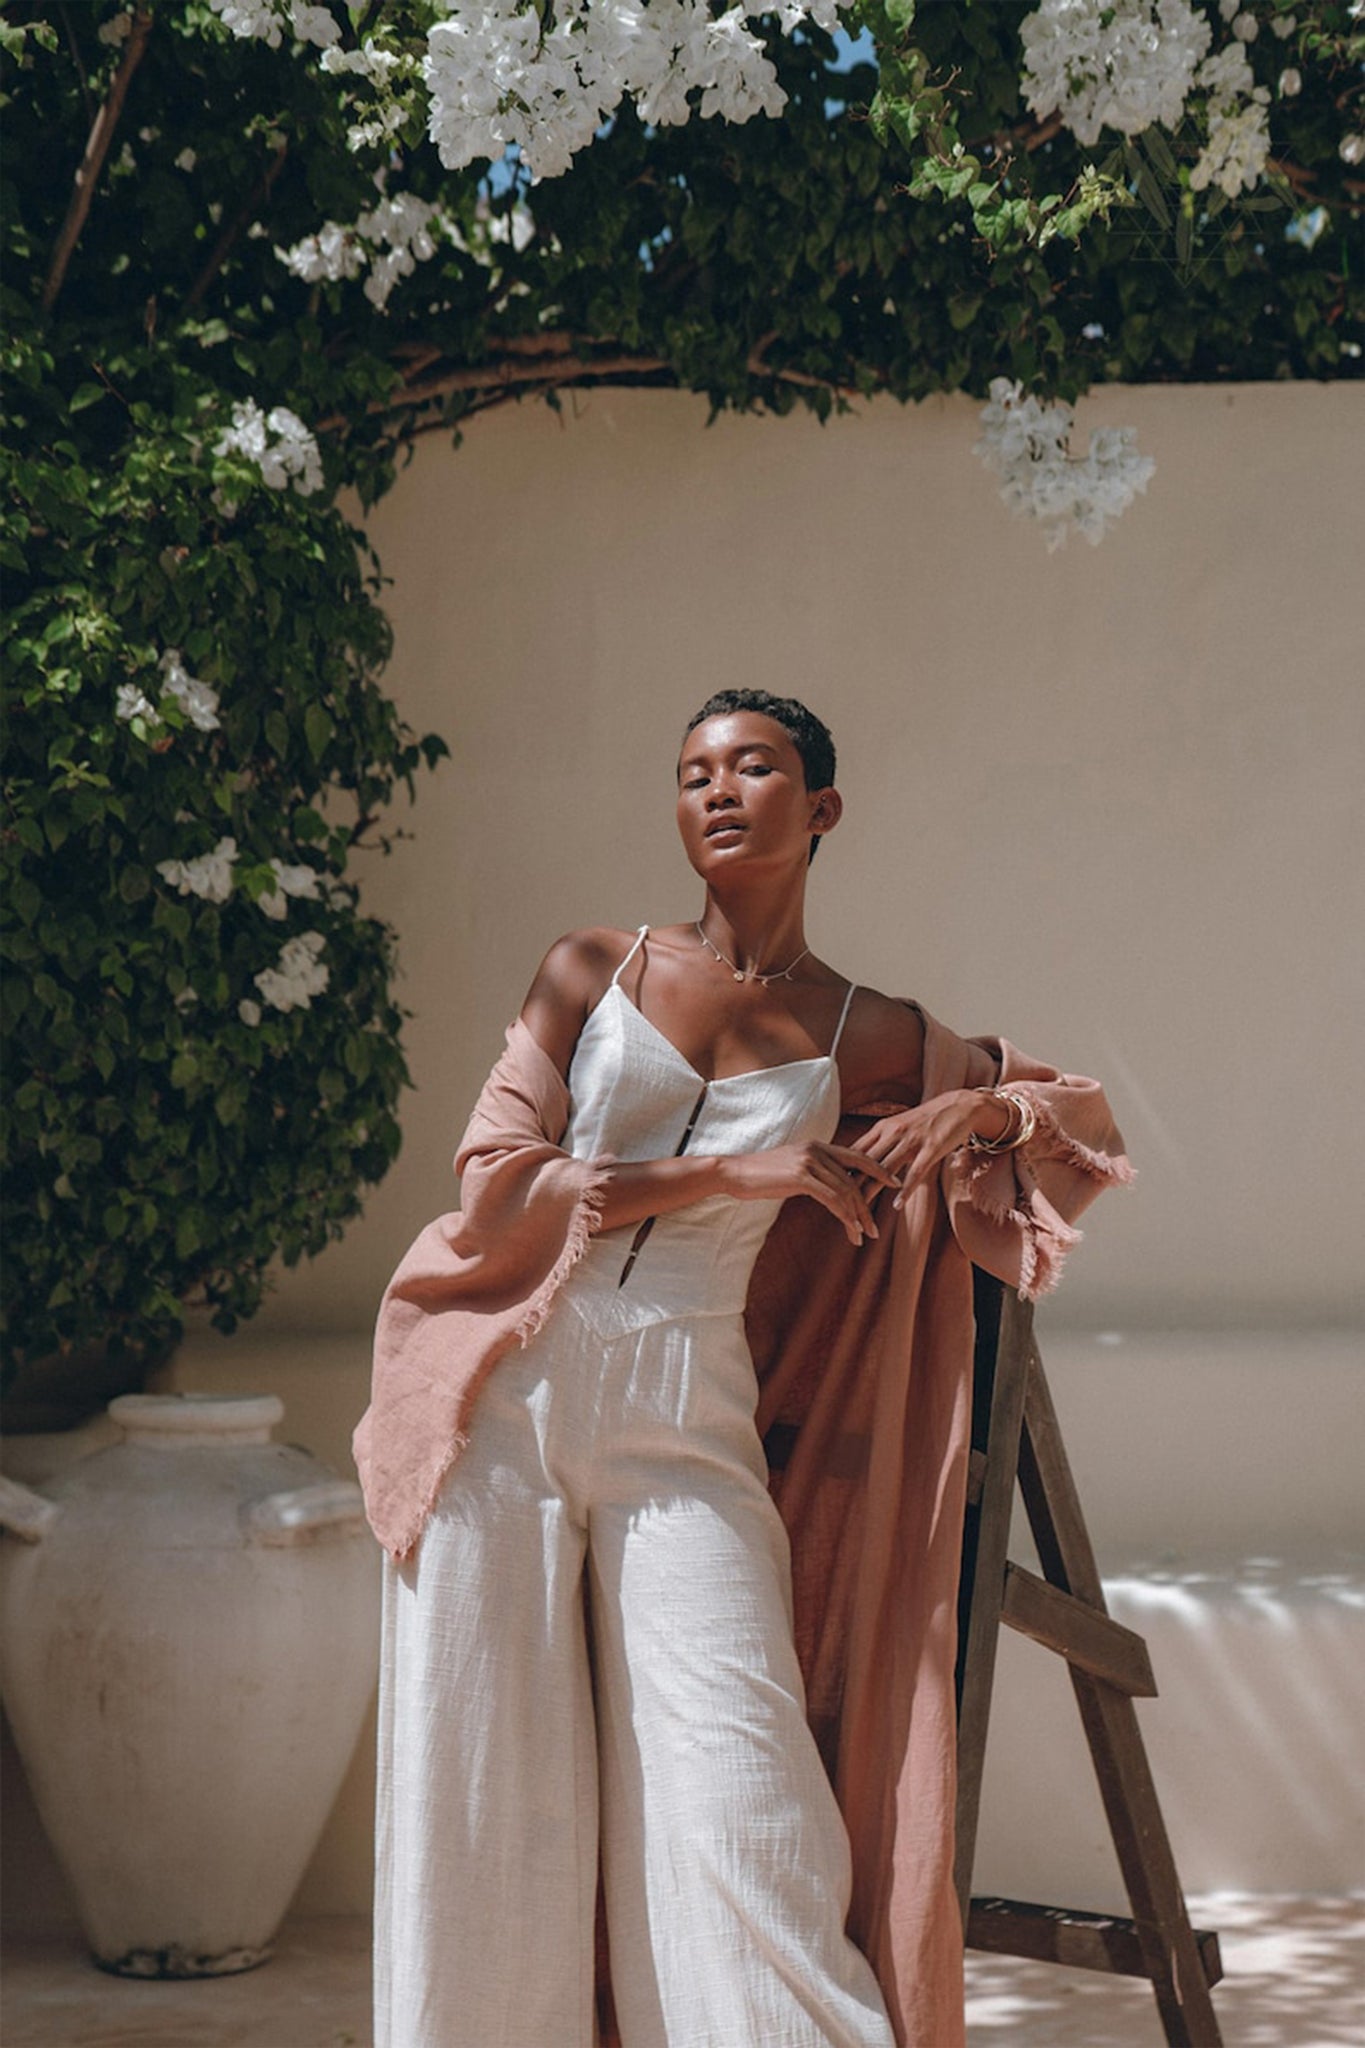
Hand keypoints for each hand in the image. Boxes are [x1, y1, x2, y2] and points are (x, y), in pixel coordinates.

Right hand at [720, 1142, 899, 1245]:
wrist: (733, 1172)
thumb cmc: (760, 1175)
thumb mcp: (792, 1168)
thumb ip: (813, 1172)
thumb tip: (829, 1186)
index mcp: (818, 1145)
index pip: (857, 1156)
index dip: (878, 1170)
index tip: (894, 1184)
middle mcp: (817, 1149)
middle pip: (856, 1176)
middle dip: (869, 1204)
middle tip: (877, 1228)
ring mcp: (809, 1161)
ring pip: (846, 1190)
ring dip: (858, 1216)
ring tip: (865, 1236)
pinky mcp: (801, 1176)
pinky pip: (832, 1198)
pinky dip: (845, 1216)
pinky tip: (850, 1230)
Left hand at [846, 1091, 1002, 1208]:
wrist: (958, 1106)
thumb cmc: (925, 1121)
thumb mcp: (897, 1128)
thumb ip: (879, 1145)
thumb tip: (855, 1164)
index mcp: (881, 1129)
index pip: (853, 1154)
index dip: (838, 1173)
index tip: (824, 1192)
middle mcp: (892, 1133)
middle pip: (864, 1165)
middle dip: (850, 1189)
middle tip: (836, 1211)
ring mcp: (911, 1140)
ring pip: (884, 1170)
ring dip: (872, 1194)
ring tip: (860, 1215)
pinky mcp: (931, 1148)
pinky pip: (915, 1171)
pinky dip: (904, 1189)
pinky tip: (896, 1205)